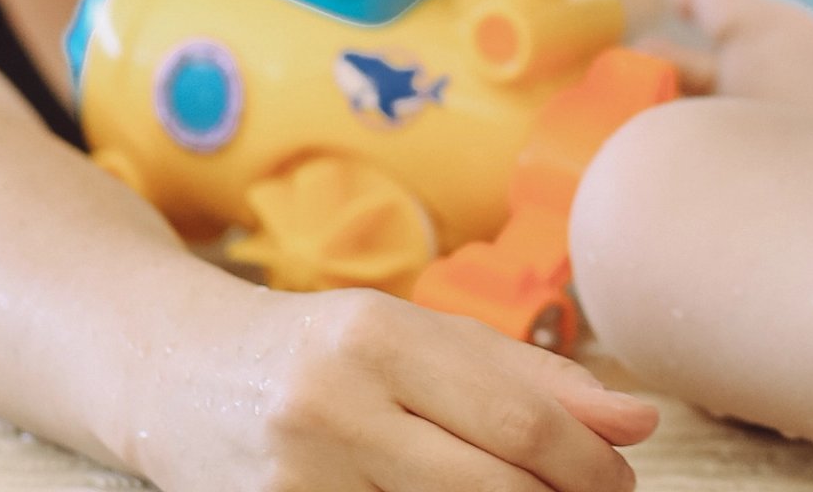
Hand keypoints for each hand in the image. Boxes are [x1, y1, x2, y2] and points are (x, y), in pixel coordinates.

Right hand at [141, 283, 657, 491]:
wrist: (172, 374)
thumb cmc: (322, 350)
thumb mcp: (422, 336)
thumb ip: (533, 374)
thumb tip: (639, 422)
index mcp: (380, 336)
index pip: (518, 418)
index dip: (586, 462)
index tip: (621, 479)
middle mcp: (330, 404)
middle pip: (487, 488)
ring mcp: (292, 479)